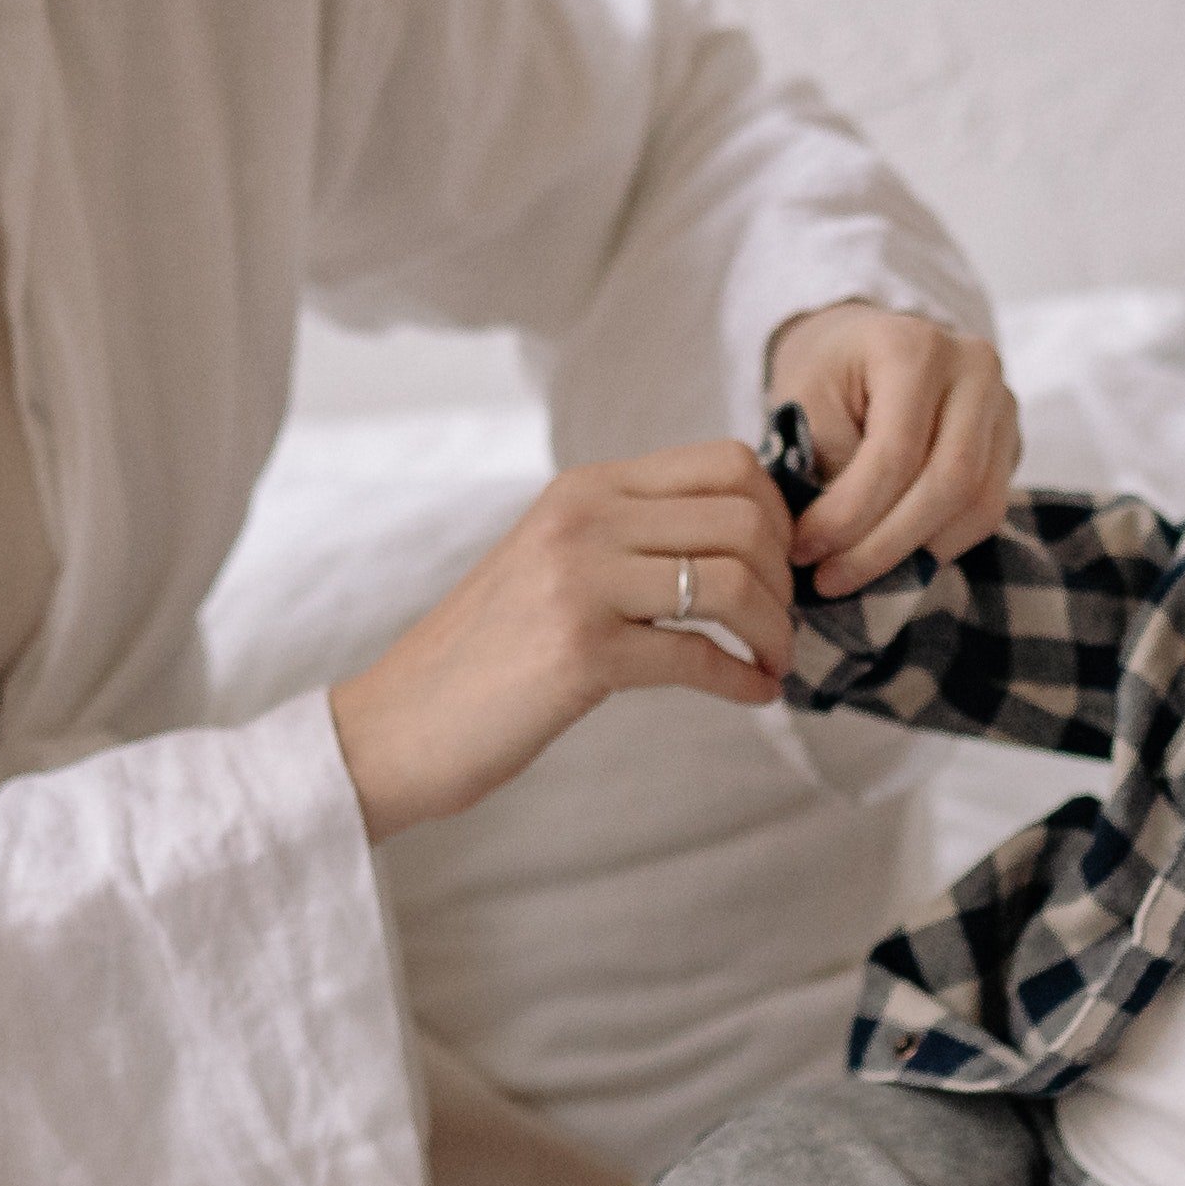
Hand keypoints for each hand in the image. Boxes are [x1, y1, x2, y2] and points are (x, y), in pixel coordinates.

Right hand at [329, 441, 797, 840]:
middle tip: (781, 624)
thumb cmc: (488, 655)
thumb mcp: (555, 561)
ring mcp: (579, 582)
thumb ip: (630, 535)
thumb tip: (740, 538)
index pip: (726, 462)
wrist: (400, 723)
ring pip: (731, 581)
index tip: (780, 567)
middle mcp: (583, 518)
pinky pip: (699, 655)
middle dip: (784, 579)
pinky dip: (742, 679)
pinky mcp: (581, 652)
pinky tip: (752, 694)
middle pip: (744, 519)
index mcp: (584, 487)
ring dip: (773, 631)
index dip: (778, 515)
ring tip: (772, 661)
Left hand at [764, 303, 1018, 592]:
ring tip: (856, 574)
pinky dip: (940, 543)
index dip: (850, 514)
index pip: (896, 452)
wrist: (863, 341)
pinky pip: (988, 508)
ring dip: (916, 553)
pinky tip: (894, 556)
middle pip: (951, 481)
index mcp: (916, 348)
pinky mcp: (1009, 439)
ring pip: (979, 503)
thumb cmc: (826, 371)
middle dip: (885, 545)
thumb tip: (835, 545)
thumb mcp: (802, 401)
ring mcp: (1003, 404)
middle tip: (831, 579)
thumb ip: (827, 464)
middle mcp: (975, 369)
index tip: (804, 549)